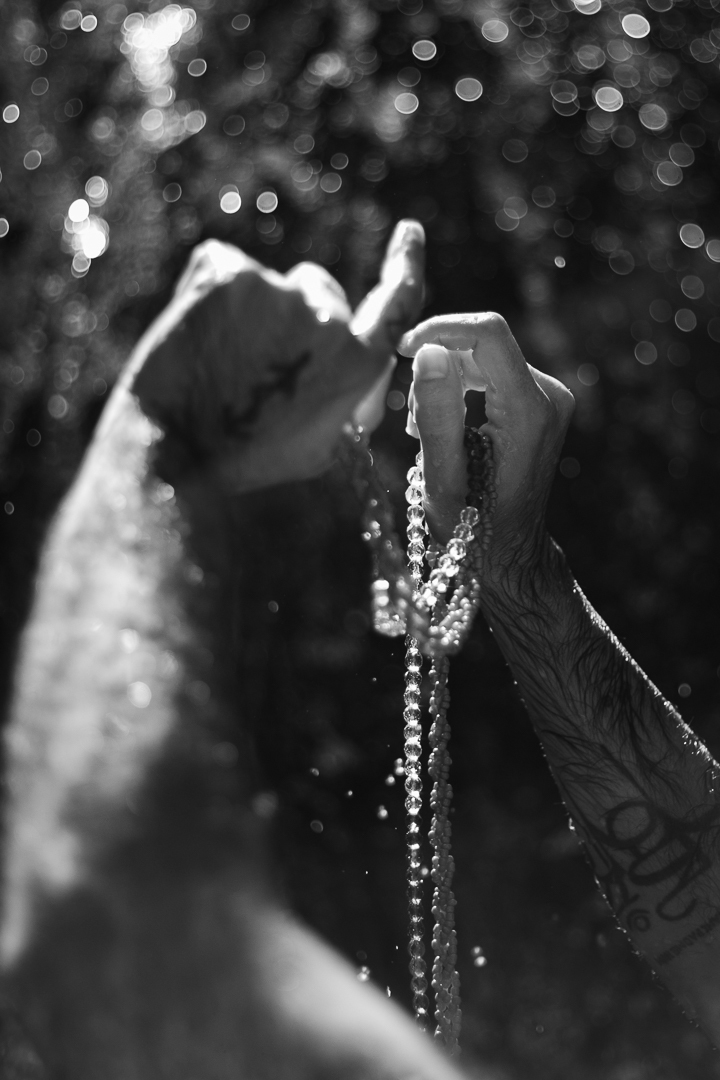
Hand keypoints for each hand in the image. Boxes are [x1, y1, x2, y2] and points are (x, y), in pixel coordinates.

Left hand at [131, 220, 424, 492]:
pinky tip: (197, 333)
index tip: (408, 233)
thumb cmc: (247, 456)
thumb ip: (352, 392)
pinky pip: (224, 266)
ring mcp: (274, 289)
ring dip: (252, 308)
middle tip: (258, 363)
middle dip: (299, 315)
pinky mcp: (224, 272)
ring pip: (270, 283)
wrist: (172, 450)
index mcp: (356, 363)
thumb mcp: (323, 444)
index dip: (405, 263)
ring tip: (222, 359)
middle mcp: (325, 319)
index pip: (397, 300)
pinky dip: (212, 291)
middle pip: (321, 290)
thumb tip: (370, 354)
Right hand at [399, 313, 573, 578]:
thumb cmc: (470, 527)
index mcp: (529, 412)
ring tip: (425, 430)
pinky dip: (463, 387)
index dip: (441, 329)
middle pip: (484, 344)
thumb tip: (428, 351)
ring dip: (447, 380)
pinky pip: (494, 372)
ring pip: (485, 356)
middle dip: (439, 365)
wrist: (509, 551)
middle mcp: (550, 396)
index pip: (489, 334)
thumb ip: (437, 412)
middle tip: (412, 419)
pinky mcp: (543, 401)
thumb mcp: (442, 476)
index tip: (401, 349)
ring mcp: (551, 398)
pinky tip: (447, 426)